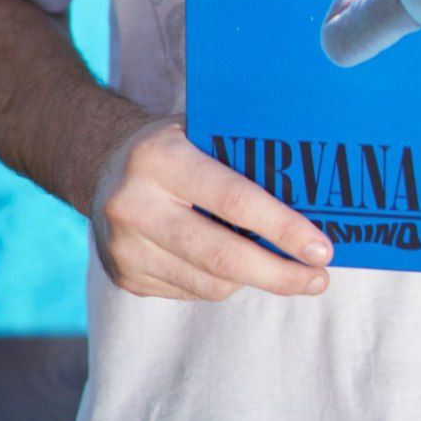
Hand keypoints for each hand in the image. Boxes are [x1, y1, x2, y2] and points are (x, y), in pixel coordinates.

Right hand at [92, 119, 331, 301]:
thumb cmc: (171, 143)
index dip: (282, 228)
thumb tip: (312, 192)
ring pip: (209, 283)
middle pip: (223, 256)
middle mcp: (135, 205)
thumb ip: (241, 153)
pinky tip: (239, 268)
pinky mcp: (125, 277)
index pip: (233, 200)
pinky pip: (191, 292)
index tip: (321, 249)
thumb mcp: (199, 129)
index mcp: (160, 158)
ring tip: (289, 273)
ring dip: (256, 281)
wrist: (98, 163)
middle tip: (319, 279)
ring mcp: (125, 247)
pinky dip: (222, 283)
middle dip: (279, 273)